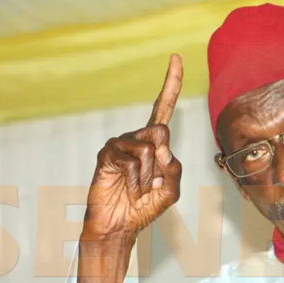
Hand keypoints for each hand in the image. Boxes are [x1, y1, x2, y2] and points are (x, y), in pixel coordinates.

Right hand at [83, 54, 183, 241]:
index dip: (171, 82)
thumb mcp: (172, 188)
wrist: (121, 225)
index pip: (163, 106)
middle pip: (161, 130)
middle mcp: (137, 136)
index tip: (176, 56)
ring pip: (148, 149)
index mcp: (154, 141)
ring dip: (149, 176)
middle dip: (163, 160)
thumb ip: (174, 166)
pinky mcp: (107, 154)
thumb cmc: (145, 206)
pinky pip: (132, 160)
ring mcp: (120, 143)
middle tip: (153, 182)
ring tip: (138, 188)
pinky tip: (127, 189)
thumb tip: (159, 147)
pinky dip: (137, 181)